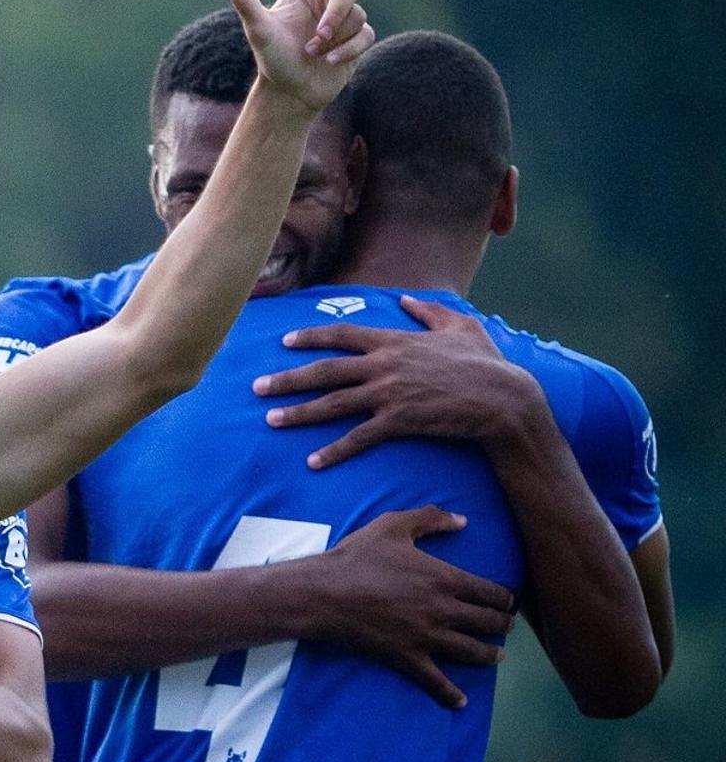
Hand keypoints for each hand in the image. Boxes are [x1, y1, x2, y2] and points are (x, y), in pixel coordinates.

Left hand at [218, 0, 374, 110]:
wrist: (292, 93)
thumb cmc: (272, 60)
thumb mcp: (259, 30)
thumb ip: (246, 1)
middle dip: (336, 12)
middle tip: (314, 37)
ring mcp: (342, 16)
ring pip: (357, 14)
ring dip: (335, 38)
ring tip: (313, 53)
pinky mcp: (357, 37)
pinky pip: (366, 33)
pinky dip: (347, 49)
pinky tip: (329, 61)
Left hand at [255, 295, 548, 468]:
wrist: (505, 399)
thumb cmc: (486, 363)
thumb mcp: (462, 326)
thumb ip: (429, 312)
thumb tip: (406, 300)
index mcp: (394, 341)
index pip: (341, 335)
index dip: (310, 337)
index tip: (284, 341)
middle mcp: (384, 365)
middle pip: (324, 371)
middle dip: (287, 379)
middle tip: (257, 388)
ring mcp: (389, 393)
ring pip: (332, 403)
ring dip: (298, 413)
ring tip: (270, 420)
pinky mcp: (399, 420)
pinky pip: (359, 437)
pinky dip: (334, 450)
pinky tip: (313, 461)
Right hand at [296, 506, 515, 708]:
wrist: (324, 593)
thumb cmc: (357, 557)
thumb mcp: (393, 526)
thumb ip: (430, 519)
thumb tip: (463, 520)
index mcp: (445, 579)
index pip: (491, 593)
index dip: (505, 598)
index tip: (508, 601)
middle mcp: (443, 611)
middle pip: (488, 623)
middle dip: (503, 625)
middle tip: (506, 626)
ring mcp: (427, 637)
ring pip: (472, 652)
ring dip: (490, 655)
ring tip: (497, 656)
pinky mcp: (408, 658)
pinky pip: (436, 681)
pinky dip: (451, 694)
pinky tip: (461, 702)